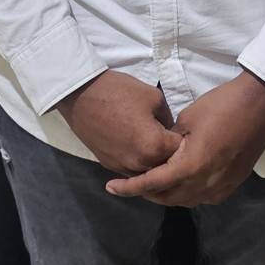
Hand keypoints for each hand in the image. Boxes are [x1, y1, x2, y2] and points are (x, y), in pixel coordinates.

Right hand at [56, 70, 183, 176]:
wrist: (80, 95)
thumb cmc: (118, 91)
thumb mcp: (153, 97)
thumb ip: (168, 117)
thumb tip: (170, 128)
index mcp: (154, 146)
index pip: (181, 150)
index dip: (184, 139)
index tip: (183, 130)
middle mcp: (139, 163)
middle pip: (165, 166)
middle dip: (171, 154)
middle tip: (169, 136)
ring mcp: (122, 167)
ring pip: (147, 172)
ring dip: (153, 161)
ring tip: (153, 141)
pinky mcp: (108, 165)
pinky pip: (130, 170)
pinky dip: (137, 162)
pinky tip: (136, 145)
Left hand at [104, 70, 264, 205]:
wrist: (259, 104)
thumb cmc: (221, 105)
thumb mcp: (187, 119)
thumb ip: (169, 143)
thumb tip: (160, 153)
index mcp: (191, 166)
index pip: (153, 183)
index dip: (130, 187)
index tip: (111, 188)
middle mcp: (206, 183)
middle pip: (168, 198)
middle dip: (146, 193)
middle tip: (130, 183)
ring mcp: (222, 187)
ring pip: (186, 200)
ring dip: (167, 194)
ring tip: (152, 182)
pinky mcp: (233, 184)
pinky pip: (203, 197)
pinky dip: (187, 193)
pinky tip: (181, 182)